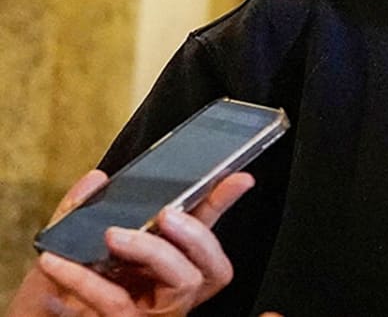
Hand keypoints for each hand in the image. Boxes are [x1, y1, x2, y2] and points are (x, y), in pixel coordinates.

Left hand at [6, 168, 253, 315]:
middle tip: (167, 214)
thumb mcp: (71, 248)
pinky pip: (118, 303)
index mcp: (166, 270)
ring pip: (182, 283)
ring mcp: (153, 315)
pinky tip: (58, 262)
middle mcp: (169, 294)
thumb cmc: (54, 296)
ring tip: (114, 235)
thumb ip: (82, 213)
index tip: (239, 178)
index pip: (205, 236)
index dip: (224, 207)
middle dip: (197, 235)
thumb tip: (97, 179)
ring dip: (154, 252)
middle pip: (210, 268)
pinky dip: (88, 279)